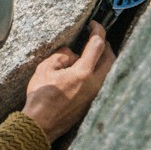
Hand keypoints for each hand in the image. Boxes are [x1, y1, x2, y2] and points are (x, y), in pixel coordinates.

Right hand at [21, 21, 114, 141]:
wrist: (41, 124)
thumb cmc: (40, 97)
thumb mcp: (45, 69)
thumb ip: (61, 56)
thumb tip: (71, 54)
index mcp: (83, 73)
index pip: (98, 45)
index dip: (98, 31)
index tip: (94, 24)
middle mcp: (95, 84)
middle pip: (110, 58)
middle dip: (104, 45)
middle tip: (94, 38)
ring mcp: (95, 95)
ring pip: (108, 71)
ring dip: (102, 60)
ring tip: (89, 54)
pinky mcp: (92, 102)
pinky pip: (102, 82)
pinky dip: (98, 72)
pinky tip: (84, 71)